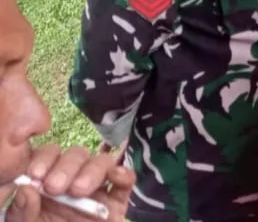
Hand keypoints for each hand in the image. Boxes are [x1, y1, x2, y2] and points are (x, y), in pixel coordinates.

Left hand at [2, 145, 133, 221]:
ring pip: (101, 163)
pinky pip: (125, 181)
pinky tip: (115, 177)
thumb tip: (27, 188)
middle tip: (55, 187)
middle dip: (66, 167)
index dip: (44, 159)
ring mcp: (96, 192)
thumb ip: (22, 211)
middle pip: (76, 156)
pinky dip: (123, 173)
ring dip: (91, 171)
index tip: (35, 175)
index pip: (48, 156)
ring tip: (78, 191)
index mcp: (45, 184)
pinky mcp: (116, 203)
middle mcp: (71, 182)